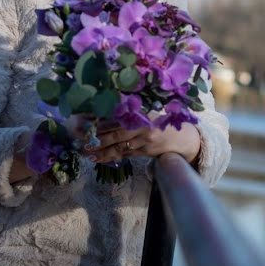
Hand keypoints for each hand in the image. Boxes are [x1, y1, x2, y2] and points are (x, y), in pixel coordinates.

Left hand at [84, 122, 200, 165]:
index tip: (88, 124)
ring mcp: (143, 143)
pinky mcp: (143, 153)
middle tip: (84, 142)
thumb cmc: (160, 120)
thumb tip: (107, 106)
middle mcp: (143, 130)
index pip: (119, 120)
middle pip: (117, 135)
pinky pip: (124, 155)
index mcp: (142, 116)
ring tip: (88, 154)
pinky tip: (100, 158)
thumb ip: (130, 112)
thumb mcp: (148, 112)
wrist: (180, 137)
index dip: (103, 123)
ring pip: (119, 148)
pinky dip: (111, 156)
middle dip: (100, 139)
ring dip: (102, 152)